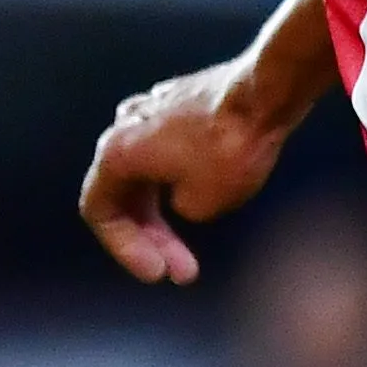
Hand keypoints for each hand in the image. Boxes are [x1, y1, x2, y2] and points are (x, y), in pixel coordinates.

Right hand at [78, 59, 294, 285]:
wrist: (265, 93)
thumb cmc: (231, 148)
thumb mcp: (202, 203)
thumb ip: (181, 209)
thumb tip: (185, 197)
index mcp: (116, 152)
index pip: (101, 210)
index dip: (124, 248)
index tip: (158, 273)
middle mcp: (125, 125)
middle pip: (125, 193)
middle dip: (152, 237)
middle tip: (183, 272)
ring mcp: (152, 109)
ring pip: (147, 171)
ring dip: (167, 213)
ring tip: (197, 242)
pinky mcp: (181, 102)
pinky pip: (167, 151)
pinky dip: (179, 181)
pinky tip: (208, 200)